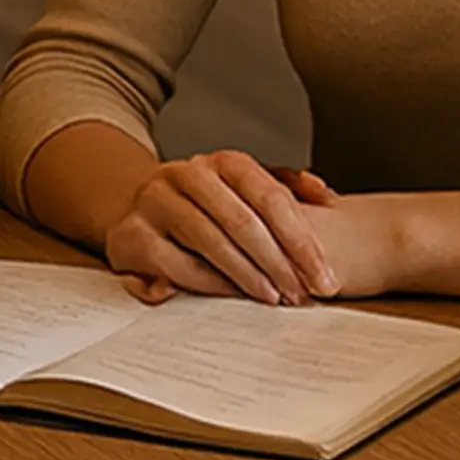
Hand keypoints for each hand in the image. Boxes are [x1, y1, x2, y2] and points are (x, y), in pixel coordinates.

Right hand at [105, 149, 340, 305]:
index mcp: (223, 161)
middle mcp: (188, 174)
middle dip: (279, 263)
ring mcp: (156, 202)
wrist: (134, 207)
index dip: (301, 238)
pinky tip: (233, 296)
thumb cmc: (204, 205)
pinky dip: (209, 284)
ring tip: (275, 297)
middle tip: (303, 293)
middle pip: (243, 220)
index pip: (270, 196)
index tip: (324, 273)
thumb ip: (285, 187)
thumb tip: (326, 195)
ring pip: (210, 241)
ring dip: (248, 276)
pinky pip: (178, 265)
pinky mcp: (133, 235)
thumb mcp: (244, 189)